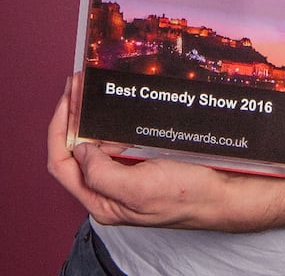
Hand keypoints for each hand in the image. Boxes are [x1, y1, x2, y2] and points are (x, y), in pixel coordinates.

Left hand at [47, 84, 283, 231]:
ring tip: (86, 87)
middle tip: (75, 83)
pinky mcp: (139, 161)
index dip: (59, 129)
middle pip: (74, 150)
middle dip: (70, 115)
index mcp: (102, 201)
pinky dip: (107, 118)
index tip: (67, 99)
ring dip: (87, 114)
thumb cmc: (188, 195)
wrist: (224, 192)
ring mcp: (123, 175)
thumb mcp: (140, 189)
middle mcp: (108, 189)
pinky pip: (114, 138)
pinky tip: (109, 103)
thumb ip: (102, 173)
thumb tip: (81, 148)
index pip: (62, 164)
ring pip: (93, 141)